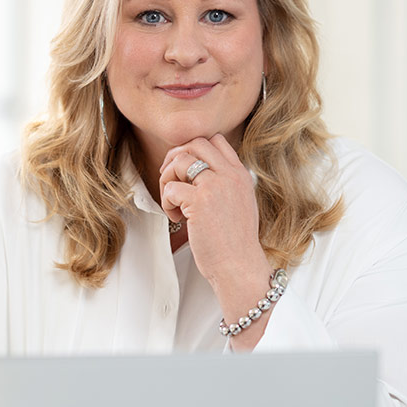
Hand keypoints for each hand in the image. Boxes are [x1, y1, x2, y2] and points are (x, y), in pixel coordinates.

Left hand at [158, 134, 267, 284]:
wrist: (240, 266)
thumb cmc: (234, 241)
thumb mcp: (237, 202)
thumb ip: (222, 183)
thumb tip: (191, 170)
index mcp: (240, 174)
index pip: (215, 140)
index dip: (193, 150)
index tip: (184, 171)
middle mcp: (230, 175)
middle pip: (195, 143)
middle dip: (175, 157)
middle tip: (171, 180)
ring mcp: (215, 186)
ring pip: (180, 161)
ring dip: (167, 179)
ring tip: (173, 202)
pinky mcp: (200, 201)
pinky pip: (171, 187)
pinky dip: (166, 201)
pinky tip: (176, 217)